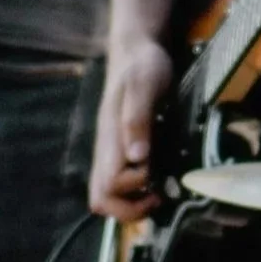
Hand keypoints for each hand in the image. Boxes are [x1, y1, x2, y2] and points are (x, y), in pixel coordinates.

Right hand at [90, 38, 172, 220]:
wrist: (137, 51)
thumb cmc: (142, 67)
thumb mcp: (145, 87)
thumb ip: (137, 120)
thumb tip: (137, 158)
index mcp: (110, 140)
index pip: (107, 187)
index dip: (132, 190)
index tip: (155, 176)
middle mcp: (107, 151)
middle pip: (101, 200)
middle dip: (129, 210)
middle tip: (157, 197)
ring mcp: (113, 152)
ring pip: (108, 194)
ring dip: (133, 202)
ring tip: (159, 191)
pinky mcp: (122, 149)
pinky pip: (119, 181)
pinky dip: (136, 190)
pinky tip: (157, 178)